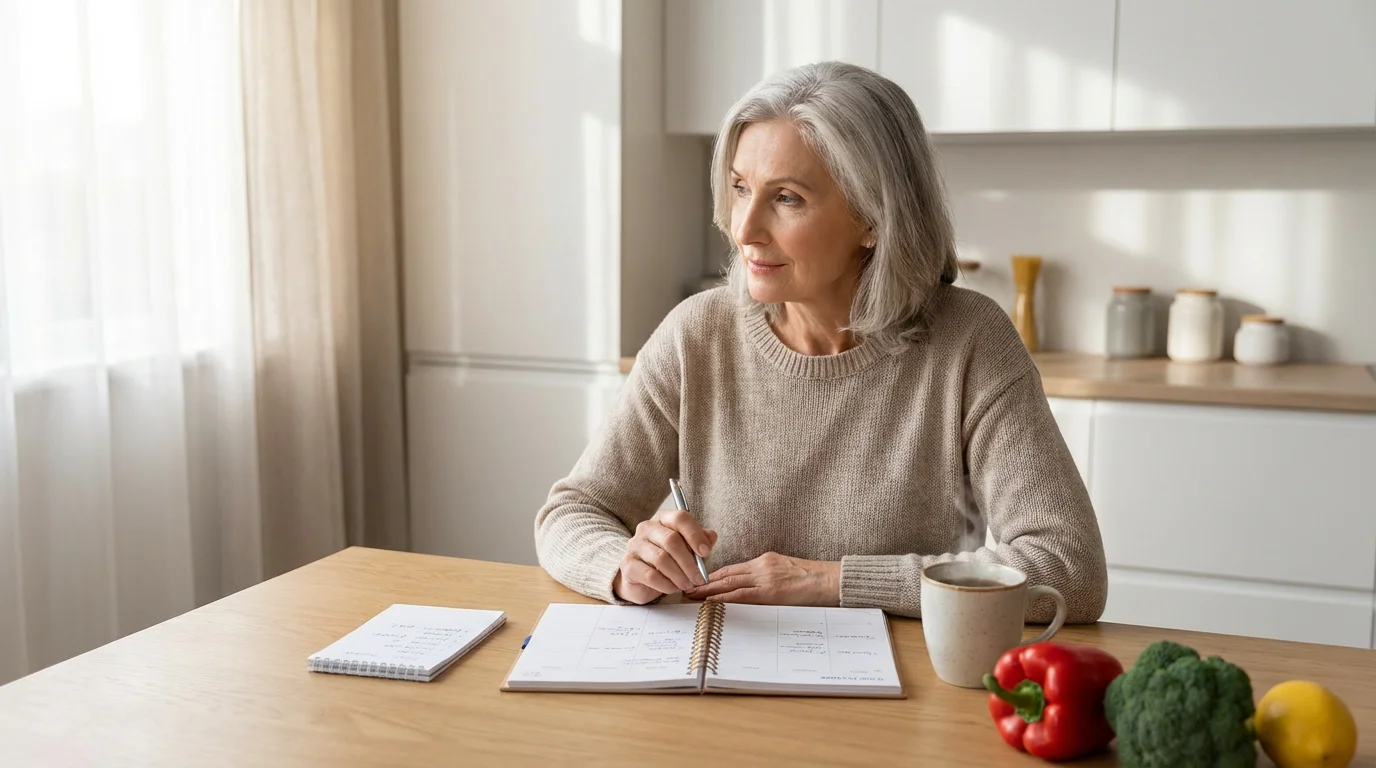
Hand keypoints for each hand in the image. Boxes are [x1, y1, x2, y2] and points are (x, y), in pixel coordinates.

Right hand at [613, 509, 718, 604]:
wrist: (639, 579)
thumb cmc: (666, 560)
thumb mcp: (686, 549)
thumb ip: (699, 541)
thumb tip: (711, 536)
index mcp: (663, 519)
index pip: (680, 518)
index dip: (695, 535)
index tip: (706, 552)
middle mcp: (646, 528)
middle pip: (672, 540)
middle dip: (689, 562)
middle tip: (699, 577)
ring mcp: (635, 546)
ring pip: (662, 559)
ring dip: (679, 575)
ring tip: (688, 585)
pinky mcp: (628, 565)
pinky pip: (651, 576)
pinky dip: (666, 585)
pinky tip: (673, 588)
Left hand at [683, 552, 839, 606]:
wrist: (831, 581)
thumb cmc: (813, 580)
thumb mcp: (787, 572)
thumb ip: (769, 577)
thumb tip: (753, 590)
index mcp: (765, 560)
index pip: (733, 569)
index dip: (713, 576)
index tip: (698, 581)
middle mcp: (762, 566)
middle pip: (726, 574)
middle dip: (704, 582)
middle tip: (686, 588)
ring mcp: (765, 578)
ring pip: (729, 584)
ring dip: (708, 591)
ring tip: (691, 596)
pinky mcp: (771, 592)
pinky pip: (741, 596)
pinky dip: (723, 599)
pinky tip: (710, 603)